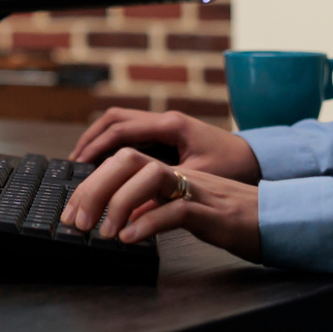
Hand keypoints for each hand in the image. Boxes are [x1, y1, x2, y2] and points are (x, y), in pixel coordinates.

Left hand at [62, 148, 261, 261]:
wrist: (279, 223)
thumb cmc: (231, 221)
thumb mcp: (184, 211)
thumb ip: (154, 208)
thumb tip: (120, 220)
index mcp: (171, 172)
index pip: (121, 162)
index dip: (91, 182)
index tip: (70, 212)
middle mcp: (181, 174)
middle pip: (127, 160)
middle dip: (94, 188)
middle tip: (76, 222)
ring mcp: (198, 190)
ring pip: (149, 176)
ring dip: (118, 203)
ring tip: (101, 232)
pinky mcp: (214, 212)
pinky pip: (176, 210)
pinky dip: (148, 223)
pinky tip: (129, 238)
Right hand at [72, 107, 261, 183]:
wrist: (258, 157)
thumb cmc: (234, 167)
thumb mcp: (199, 179)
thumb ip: (166, 191)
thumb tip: (134, 212)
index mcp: (171, 126)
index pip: (122, 129)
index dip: (97, 146)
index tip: (79, 162)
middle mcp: (165, 119)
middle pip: (115, 119)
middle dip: (91, 138)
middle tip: (75, 161)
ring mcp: (165, 123)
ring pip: (121, 122)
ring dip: (100, 139)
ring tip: (83, 161)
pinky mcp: (167, 132)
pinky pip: (132, 132)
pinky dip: (114, 144)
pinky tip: (106, 162)